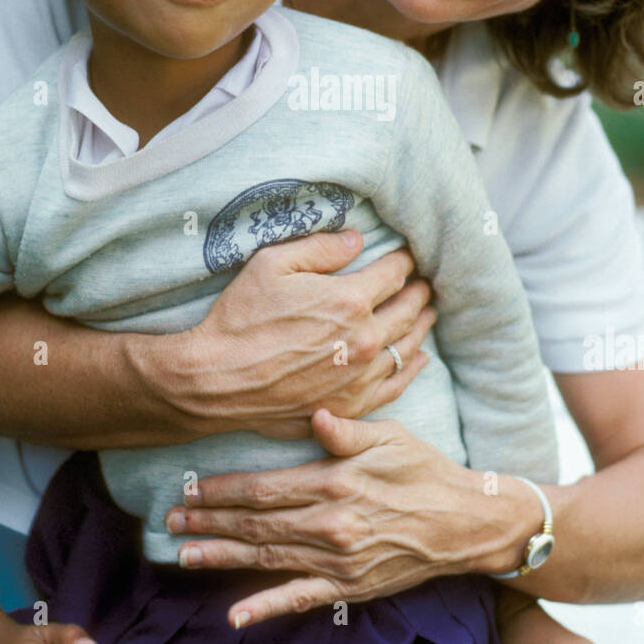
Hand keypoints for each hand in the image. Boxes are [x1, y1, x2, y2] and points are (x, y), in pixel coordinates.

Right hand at [145, 231, 434, 438]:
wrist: (216, 380)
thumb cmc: (239, 318)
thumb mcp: (272, 264)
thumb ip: (320, 247)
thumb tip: (357, 239)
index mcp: (350, 299)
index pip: (394, 273)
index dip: (404, 261)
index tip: (408, 256)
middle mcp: (365, 338)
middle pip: (408, 309)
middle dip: (420, 291)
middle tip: (425, 283)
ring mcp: (361, 375)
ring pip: (407, 345)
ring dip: (422, 326)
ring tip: (428, 313)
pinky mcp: (351, 404)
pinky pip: (396, 384)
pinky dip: (412, 367)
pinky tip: (418, 357)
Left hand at [166, 409, 536, 624]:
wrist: (465, 522)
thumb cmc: (425, 470)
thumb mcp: (391, 436)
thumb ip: (347, 430)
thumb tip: (314, 415)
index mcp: (336, 481)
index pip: (265, 488)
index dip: (223, 490)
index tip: (190, 487)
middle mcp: (332, 523)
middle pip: (256, 525)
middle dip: (209, 522)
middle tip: (169, 521)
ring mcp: (339, 560)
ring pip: (268, 559)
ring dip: (222, 557)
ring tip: (184, 555)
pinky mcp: (350, 586)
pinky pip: (301, 599)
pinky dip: (265, 608)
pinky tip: (234, 615)